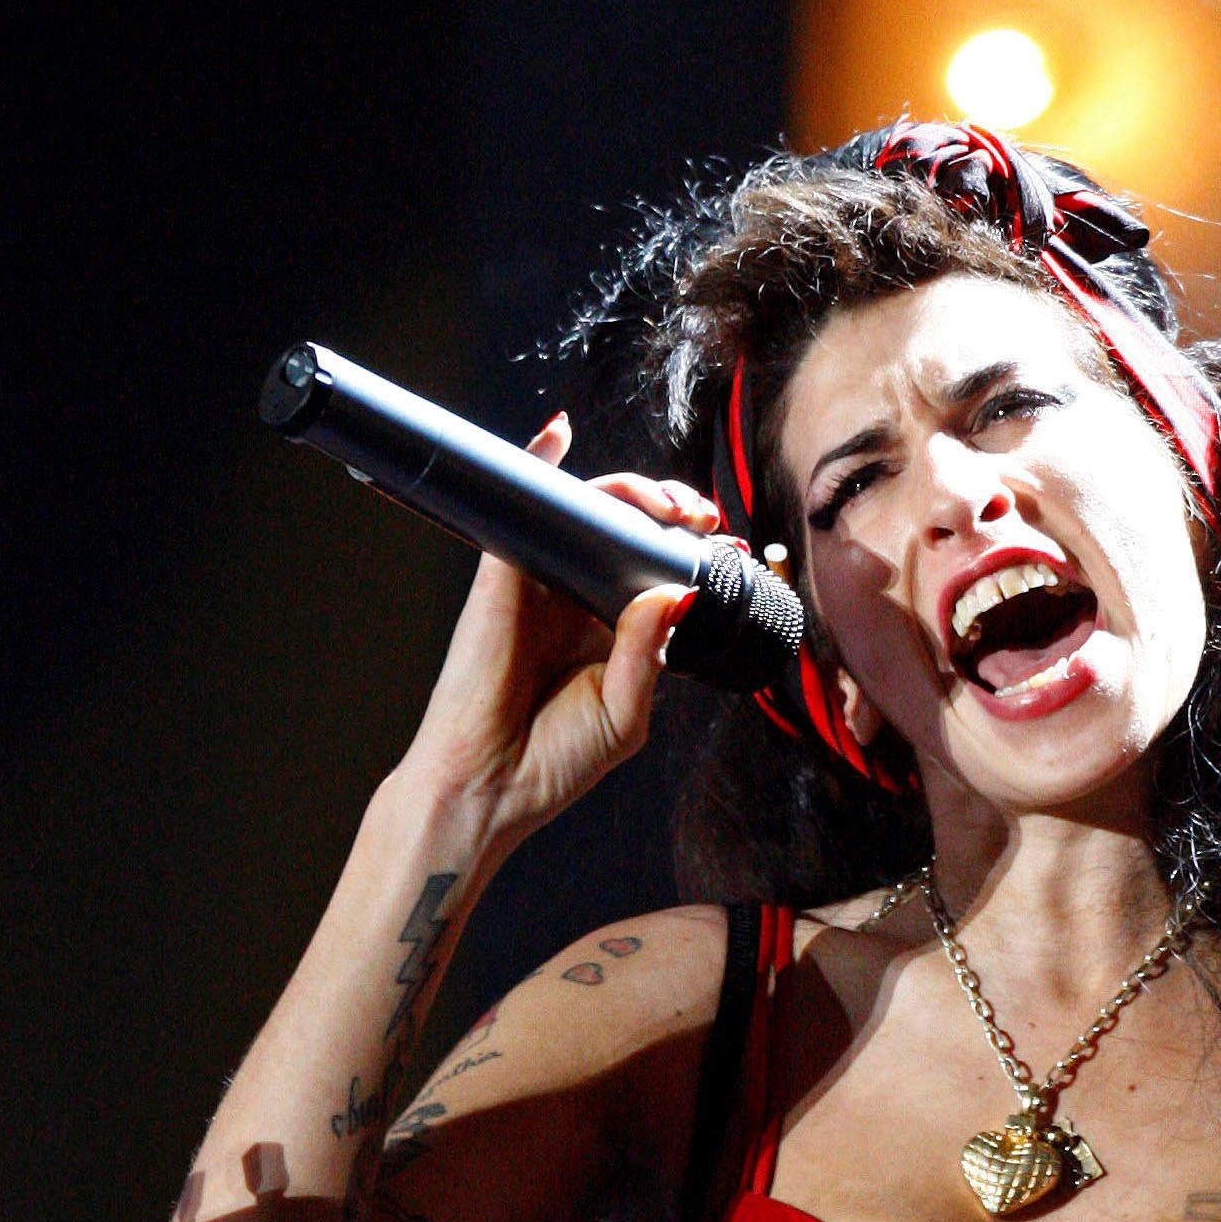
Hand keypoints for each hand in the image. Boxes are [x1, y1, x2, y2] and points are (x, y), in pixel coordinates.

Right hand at [394, 413, 718, 855]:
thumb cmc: (554, 757)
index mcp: (612, 629)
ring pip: (587, 510)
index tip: (731, 548)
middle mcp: (577, 597)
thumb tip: (674, 590)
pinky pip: (524, 508)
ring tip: (670, 504)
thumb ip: (651, 652)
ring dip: (633, 490)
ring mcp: (540, 581)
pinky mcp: (502, 576)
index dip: (696, 549)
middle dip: (673, 510)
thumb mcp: (627, 711)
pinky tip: (557, 434)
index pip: (658, 567)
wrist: (489, 787)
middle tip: (704, 520)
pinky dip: (539, 462)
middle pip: (629, 529)